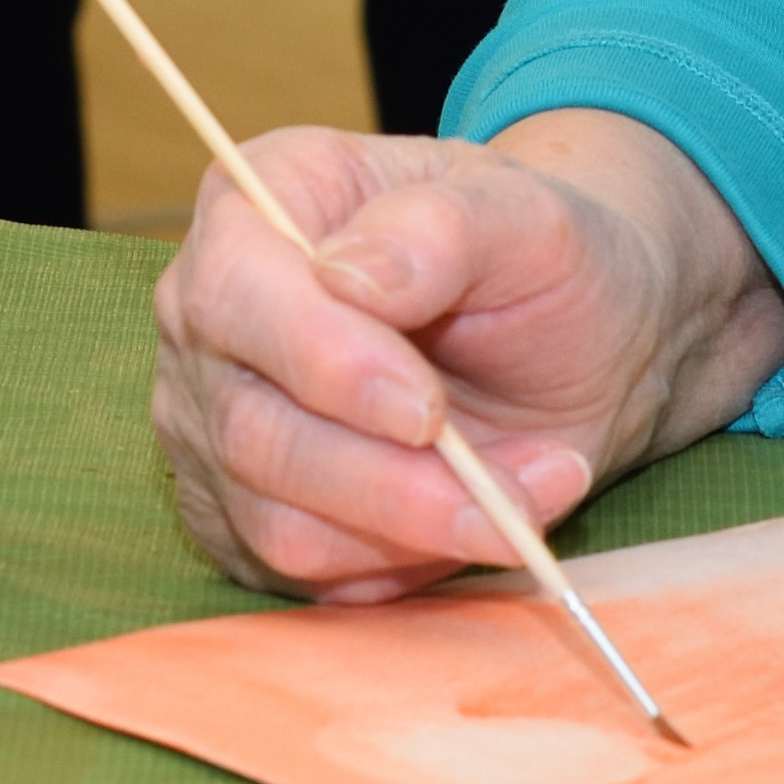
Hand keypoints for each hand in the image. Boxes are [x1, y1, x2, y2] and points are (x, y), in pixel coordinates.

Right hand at [149, 107, 783, 599]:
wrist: (573, 345)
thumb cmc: (538, 261)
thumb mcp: (526, 217)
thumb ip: (441, 228)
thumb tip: (349, 277)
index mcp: (256, 206)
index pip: (236, 293)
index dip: (322, 363)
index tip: (426, 414)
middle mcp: (209, 319)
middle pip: (252, 430)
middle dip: (393, 482)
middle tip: (518, 490)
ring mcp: (216, 424)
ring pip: (280, 524)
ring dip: (421, 530)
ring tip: (530, 491)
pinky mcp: (247, 517)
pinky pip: (307, 578)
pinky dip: (407, 566)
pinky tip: (475, 519)